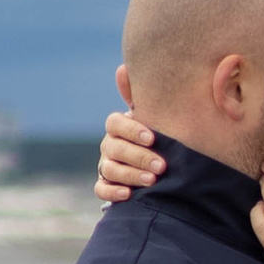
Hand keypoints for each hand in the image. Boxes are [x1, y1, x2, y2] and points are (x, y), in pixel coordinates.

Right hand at [95, 66, 163, 204]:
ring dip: (130, 174)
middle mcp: (109, 145)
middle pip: (115, 148)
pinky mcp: (106, 186)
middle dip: (138, 157)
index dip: (132, 131)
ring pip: (110, 169)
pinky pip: (101, 190)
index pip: (115, 124)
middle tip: (161, 166)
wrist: (161, 166)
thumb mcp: (154, 117)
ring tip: (152, 180)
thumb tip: (122, 68)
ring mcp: (106, 165)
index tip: (153, 139)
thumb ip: (141, 97)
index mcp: (118, 127)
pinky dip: (112, 192)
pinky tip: (129, 194)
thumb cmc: (157, 136)